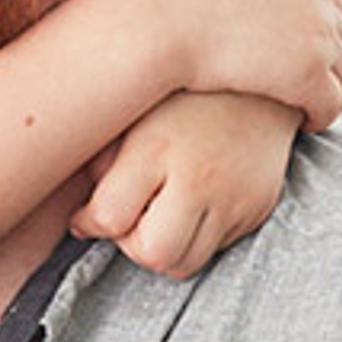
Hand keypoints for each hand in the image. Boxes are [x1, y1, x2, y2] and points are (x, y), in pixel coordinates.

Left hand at [72, 91, 301, 276]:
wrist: (257, 77)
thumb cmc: (181, 92)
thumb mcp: (130, 113)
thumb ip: (100, 163)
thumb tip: (84, 219)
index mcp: (156, 148)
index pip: (109, 218)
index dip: (89, 222)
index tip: (88, 214)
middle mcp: (198, 178)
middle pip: (153, 255)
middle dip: (133, 245)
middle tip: (131, 217)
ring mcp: (233, 198)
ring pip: (185, 265)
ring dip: (165, 248)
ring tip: (161, 213)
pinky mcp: (257, 208)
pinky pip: (217, 248)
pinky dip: (198, 235)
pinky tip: (193, 202)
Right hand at [142, 0, 341, 130]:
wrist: (160, 25)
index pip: (335, 3)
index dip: (323, 31)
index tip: (306, 53)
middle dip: (329, 62)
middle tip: (312, 87)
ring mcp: (317, 35)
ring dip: (331, 91)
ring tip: (311, 109)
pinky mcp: (310, 73)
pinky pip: (332, 102)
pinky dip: (322, 114)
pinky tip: (304, 124)